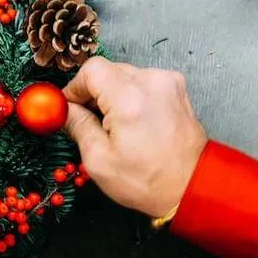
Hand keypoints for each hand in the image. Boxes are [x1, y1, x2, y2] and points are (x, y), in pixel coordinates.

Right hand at [63, 58, 206, 217]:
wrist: (193, 186)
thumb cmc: (148, 181)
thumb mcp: (99, 160)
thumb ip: (78, 126)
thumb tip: (64, 109)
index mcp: (130, 99)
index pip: (91, 70)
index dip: (76, 87)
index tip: (71, 106)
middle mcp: (152, 83)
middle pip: (108, 70)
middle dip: (94, 92)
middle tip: (90, 120)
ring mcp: (168, 83)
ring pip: (124, 75)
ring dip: (113, 94)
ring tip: (115, 125)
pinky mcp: (176, 88)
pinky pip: (143, 81)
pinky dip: (132, 95)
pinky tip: (134, 120)